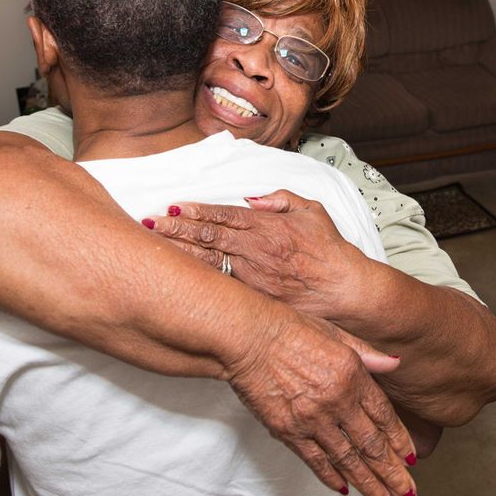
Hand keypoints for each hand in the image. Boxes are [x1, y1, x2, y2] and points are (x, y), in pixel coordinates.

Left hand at [147, 191, 357, 312]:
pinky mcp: (254, 298)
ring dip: (181, 252)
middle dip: (177, 229)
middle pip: (209, 237)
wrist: (346, 290)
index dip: (197, 211)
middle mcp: (257, 251)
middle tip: (150, 222)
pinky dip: (198, 279)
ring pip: (209, 262)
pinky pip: (220, 286)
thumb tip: (252, 198)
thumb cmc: (330, 250)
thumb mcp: (312, 211)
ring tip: (154, 245)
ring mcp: (253, 277)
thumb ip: (281, 199)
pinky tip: (178, 276)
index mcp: (268, 227)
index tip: (174, 206)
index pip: (225, 216)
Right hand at [225, 309, 417, 495]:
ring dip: (369, 484)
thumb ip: (367, 354)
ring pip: (347, 460)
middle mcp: (337, 401)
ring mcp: (312, 419)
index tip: (411, 457)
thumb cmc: (288, 328)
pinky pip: (315, 460)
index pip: (384, 416)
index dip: (400, 440)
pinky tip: (344, 488)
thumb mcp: (335, 333)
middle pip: (371, 445)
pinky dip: (331, 477)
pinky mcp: (288, 430)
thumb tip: (394, 363)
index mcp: (352, 375)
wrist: (247, 337)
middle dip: (393, 473)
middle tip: (408, 493)